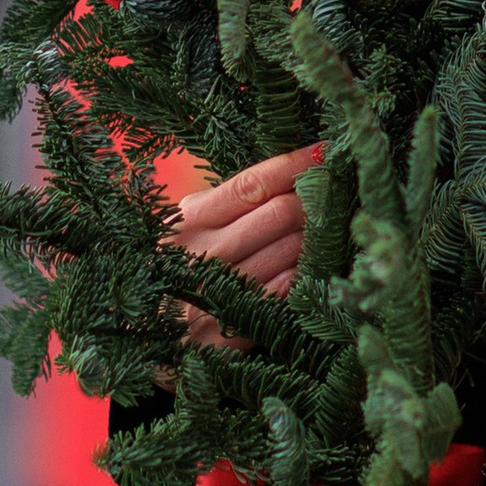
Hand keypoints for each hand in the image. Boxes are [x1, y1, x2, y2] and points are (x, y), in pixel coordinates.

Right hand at [170, 145, 318, 348]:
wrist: (150, 333)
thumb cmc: (186, 265)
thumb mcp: (197, 224)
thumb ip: (237, 201)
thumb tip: (299, 169)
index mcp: (191, 218)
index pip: (253, 183)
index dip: (295, 165)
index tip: (327, 151)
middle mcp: (199, 253)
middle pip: (280, 213)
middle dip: (317, 202)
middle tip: (335, 197)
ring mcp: (211, 293)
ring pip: (291, 253)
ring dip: (317, 241)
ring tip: (329, 233)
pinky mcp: (225, 332)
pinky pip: (283, 296)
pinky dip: (302, 279)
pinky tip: (309, 272)